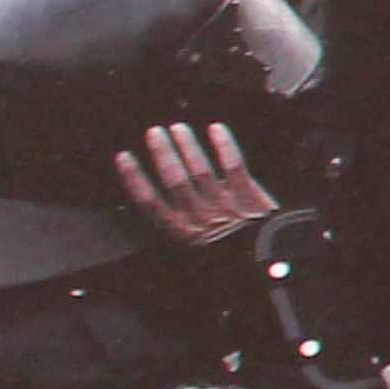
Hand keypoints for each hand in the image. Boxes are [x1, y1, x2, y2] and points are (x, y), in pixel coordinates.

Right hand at [115, 121, 276, 245]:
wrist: (265, 260)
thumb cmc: (228, 252)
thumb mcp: (197, 246)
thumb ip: (179, 223)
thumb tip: (154, 196)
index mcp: (182, 233)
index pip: (150, 203)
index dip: (135, 178)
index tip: (124, 156)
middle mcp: (201, 220)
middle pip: (175, 181)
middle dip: (164, 154)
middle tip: (155, 132)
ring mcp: (226, 208)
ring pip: (202, 172)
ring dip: (189, 147)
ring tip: (178, 128)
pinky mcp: (250, 199)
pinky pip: (234, 167)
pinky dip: (224, 146)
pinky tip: (216, 129)